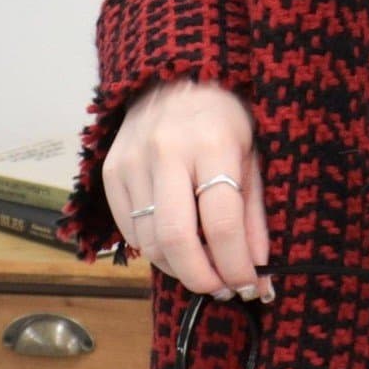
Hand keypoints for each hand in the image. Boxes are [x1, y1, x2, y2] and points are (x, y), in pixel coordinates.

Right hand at [103, 79, 273, 300]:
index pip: (221, 222)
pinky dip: (154, 250)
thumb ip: (254, 215)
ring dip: (178, 268)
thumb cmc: (224, 118)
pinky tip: (177, 246)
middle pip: (177, 239)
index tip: (248, 285)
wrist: (175, 78)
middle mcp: (166, 151)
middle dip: (201, 277)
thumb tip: (259, 273)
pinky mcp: (110, 171)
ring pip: (149, 241)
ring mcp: (132, 161)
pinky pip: (129, 229)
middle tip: (221, 290)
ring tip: (203, 269)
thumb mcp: (253, 156)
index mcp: (212, 143)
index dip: (235, 265)